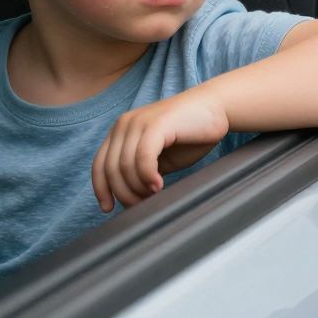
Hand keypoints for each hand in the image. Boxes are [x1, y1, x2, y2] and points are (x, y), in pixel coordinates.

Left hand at [90, 89, 229, 210]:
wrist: (218, 108)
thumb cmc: (191, 135)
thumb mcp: (159, 157)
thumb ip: (141, 171)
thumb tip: (129, 198)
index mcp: (121, 131)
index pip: (99, 165)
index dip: (102, 189)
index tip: (109, 208)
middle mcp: (124, 124)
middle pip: (110, 169)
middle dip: (124, 193)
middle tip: (142, 205)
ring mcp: (139, 122)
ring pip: (124, 166)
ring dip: (137, 188)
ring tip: (154, 195)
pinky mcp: (156, 124)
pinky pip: (142, 158)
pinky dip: (147, 176)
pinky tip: (159, 185)